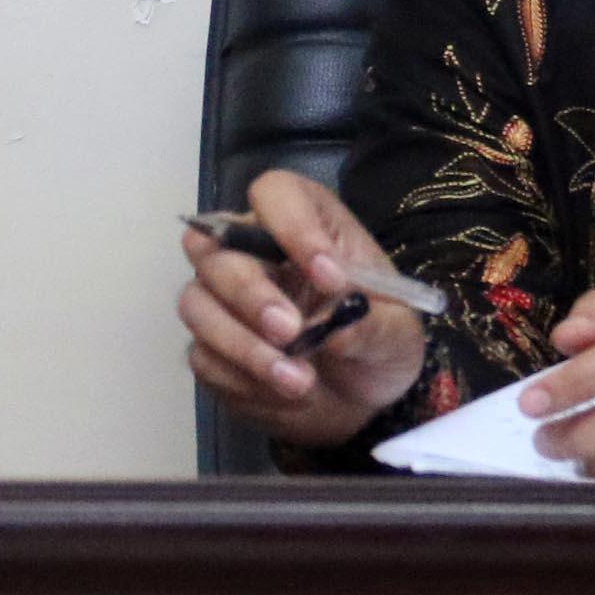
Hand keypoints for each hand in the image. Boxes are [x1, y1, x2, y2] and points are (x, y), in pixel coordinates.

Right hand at [178, 169, 426, 448]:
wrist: (361, 400)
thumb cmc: (378, 344)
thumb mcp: (398, 335)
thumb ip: (372, 327)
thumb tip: (336, 330)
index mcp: (304, 225)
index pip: (275, 194)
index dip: (291, 226)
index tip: (328, 275)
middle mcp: (252, 252)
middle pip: (214, 247)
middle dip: (249, 293)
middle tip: (290, 332)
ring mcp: (223, 300)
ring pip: (196, 303)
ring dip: (242, 344)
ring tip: (298, 381)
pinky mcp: (211, 347)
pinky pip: (204, 356)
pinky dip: (242, 380)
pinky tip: (282, 394)